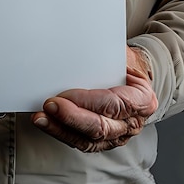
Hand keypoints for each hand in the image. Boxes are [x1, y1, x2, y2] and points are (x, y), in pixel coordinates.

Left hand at [31, 46, 157, 152]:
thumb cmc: (124, 67)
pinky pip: (78, 142)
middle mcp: (131, 123)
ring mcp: (115, 136)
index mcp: (142, 100)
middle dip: (72, 117)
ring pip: (87, 140)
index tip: (66, 94)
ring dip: (60, 128)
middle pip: (100, 128)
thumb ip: (107, 53)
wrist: (129, 79)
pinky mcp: (99, 141)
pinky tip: (46, 123)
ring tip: (41, 118)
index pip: (115, 105)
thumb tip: (81, 41)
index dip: (89, 102)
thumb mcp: (123, 56)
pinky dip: (60, 132)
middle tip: (50, 105)